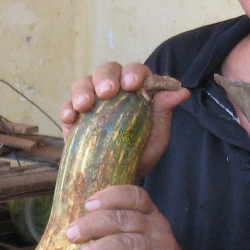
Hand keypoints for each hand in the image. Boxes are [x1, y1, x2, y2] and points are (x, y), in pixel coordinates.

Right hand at [59, 62, 189, 176]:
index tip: (132, 84)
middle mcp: (113, 89)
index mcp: (135, 89)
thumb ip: (164, 111)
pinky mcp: (74, 117)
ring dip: (83, 91)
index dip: (133, 73)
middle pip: (106, 70)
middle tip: (107, 92)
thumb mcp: (157, 134)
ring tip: (84, 105)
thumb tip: (182, 92)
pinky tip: (69, 118)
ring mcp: (92, 101)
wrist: (120, 179)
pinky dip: (66, 109)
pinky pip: (67, 106)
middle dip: (106, 78)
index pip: (134, 71)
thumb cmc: (142, 152)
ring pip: (84, 83)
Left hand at [65, 185, 205, 249]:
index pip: (134, 196)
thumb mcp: (139, 237)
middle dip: (95, 224)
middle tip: (71, 234)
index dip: (111, 196)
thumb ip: (115, 228)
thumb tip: (70, 227)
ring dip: (104, 248)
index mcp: (150, 215)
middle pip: (126, 219)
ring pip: (133, 244)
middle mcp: (157, 229)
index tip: (88, 204)